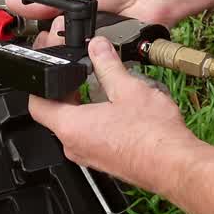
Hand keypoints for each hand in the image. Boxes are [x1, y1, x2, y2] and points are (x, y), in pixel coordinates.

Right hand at [5, 0, 176, 47]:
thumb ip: (45, 1)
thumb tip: (13, 1)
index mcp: (69, 19)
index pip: (45, 38)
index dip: (41, 41)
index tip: (36, 41)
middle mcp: (81, 36)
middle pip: (59, 53)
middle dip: (57, 48)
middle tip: (60, 39)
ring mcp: (96, 48)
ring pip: (76, 62)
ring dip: (75, 56)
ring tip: (78, 46)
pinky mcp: (111, 57)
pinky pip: (98, 67)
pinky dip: (95, 63)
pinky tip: (94, 56)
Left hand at [28, 37, 200, 194]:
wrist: (176, 165)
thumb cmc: (153, 136)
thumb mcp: (128, 88)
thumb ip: (108, 64)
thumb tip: (98, 47)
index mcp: (71, 127)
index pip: (37, 104)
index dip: (38, 83)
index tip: (48, 68)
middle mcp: (75, 146)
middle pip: (56, 113)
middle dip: (66, 89)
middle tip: (79, 69)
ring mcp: (90, 156)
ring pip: (76, 125)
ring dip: (83, 103)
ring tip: (102, 85)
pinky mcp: (105, 161)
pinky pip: (91, 137)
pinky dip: (96, 119)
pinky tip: (117, 107)